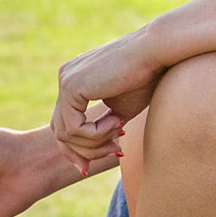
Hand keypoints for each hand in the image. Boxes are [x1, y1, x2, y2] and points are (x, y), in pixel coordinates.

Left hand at [54, 28, 165, 173]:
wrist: (156, 51)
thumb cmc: (146, 78)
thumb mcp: (118, 110)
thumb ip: (100, 128)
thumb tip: (87, 157)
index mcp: (74, 80)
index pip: (63, 123)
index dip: (76, 149)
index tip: (91, 165)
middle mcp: (65, 77)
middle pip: (59, 131)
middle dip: (85, 151)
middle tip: (115, 150)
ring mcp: (66, 80)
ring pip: (66, 134)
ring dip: (96, 142)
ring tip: (121, 130)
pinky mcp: (72, 86)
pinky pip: (74, 128)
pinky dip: (97, 134)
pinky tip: (118, 121)